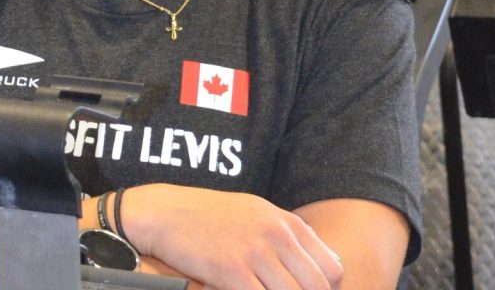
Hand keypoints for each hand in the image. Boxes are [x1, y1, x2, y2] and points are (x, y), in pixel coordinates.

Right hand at [123, 184, 343, 289]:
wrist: (162, 213)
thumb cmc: (206, 215)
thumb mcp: (253, 212)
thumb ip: (286, 235)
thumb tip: (317, 265)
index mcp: (285, 222)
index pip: (332, 269)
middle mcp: (276, 235)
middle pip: (318, 287)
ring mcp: (255, 254)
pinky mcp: (232, 272)